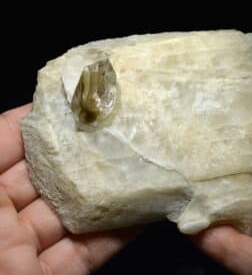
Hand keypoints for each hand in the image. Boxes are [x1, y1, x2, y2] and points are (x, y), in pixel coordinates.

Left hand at [0, 105, 139, 274]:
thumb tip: (30, 110)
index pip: (10, 140)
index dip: (44, 118)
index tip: (82, 98)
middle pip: (49, 174)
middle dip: (85, 150)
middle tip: (122, 126)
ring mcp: (23, 250)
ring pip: (74, 212)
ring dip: (108, 190)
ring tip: (140, 161)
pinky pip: (86, 251)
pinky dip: (115, 232)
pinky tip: (141, 209)